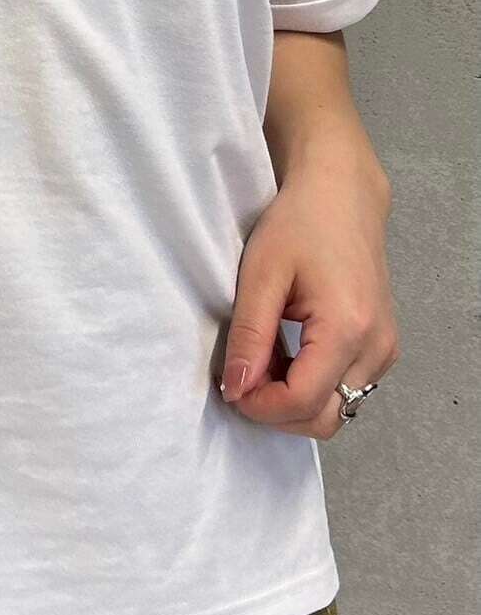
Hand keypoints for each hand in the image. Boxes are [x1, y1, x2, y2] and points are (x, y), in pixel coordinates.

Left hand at [218, 159, 399, 438]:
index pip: (303, 402)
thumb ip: (250, 337)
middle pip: (326, 418)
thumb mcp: (261, 275)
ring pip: (338, 409)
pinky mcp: (383, 347)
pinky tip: (286, 354)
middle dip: (277, 410)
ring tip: (263, 359)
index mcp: (348, 329)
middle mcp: (376, 349)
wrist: (342, 196)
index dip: (260, 406)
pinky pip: (346, 389)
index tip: (229, 386)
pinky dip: (312, 386)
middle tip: (243, 375)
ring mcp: (386, 350)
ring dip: (294, 400)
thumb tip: (236, 390)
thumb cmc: (298, 225)